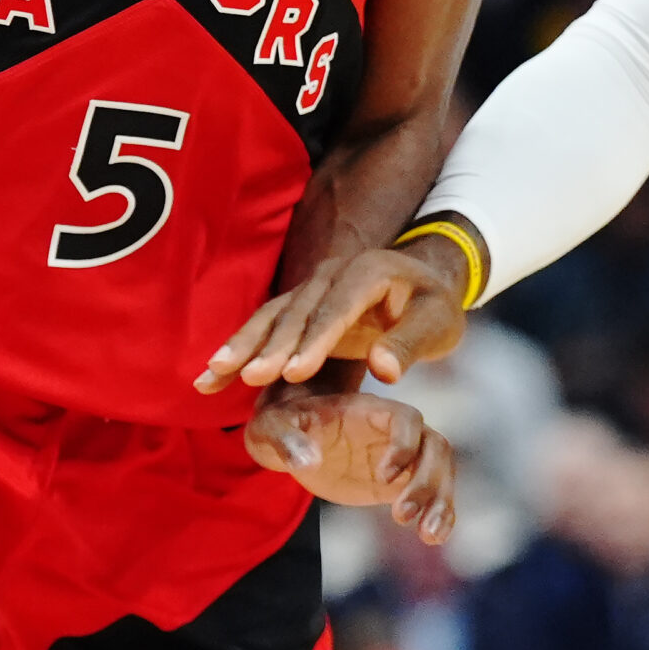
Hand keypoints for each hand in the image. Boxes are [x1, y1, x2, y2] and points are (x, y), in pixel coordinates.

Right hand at [195, 246, 467, 393]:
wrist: (424, 285)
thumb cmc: (434, 308)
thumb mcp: (437, 325)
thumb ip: (410, 344)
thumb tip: (384, 371)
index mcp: (368, 272)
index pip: (337, 308)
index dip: (315, 340)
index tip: (294, 372)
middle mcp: (332, 274)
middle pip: (297, 311)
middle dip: (271, 346)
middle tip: (249, 377)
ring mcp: (312, 288)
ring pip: (272, 317)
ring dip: (243, 346)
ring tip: (212, 375)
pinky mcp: (300, 307)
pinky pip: (265, 327)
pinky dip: (240, 349)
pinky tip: (211, 375)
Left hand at [245, 385, 456, 542]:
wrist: (292, 436)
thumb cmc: (282, 423)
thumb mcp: (271, 428)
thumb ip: (285, 440)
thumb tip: (308, 462)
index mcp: (369, 411)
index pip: (406, 419)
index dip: (403, 445)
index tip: (384, 477)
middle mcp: (395, 432)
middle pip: (434, 446)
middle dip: (426, 481)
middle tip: (401, 516)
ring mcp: (402, 457)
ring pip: (441, 471)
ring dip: (441, 501)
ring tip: (428, 536)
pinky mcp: (400, 483)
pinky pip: (434, 494)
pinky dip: (442, 514)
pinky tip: (434, 539)